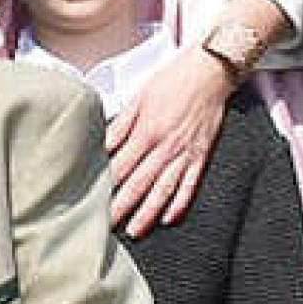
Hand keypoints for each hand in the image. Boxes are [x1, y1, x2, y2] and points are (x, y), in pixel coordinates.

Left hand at [101, 51, 226, 234]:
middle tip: (107, 228)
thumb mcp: (139, 98)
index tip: (92, 202)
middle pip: (139, 184)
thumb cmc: (172, 81)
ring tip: (135, 231)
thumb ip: (120, 125)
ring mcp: (185, 153)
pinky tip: (169, 218)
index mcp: (147, 131)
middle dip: (122, 208)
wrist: (210, 72)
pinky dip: (180, 203)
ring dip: (148, 213)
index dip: (106, 186)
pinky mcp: (201, 156)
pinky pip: (190, 184)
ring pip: (164, 190)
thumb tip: (102, 146)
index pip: (121, 166)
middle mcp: (166, 147)